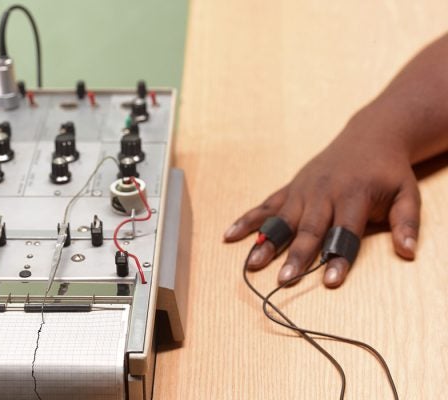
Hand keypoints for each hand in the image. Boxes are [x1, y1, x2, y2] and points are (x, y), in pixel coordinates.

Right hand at [223, 119, 420, 287]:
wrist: (369, 136)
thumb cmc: (388, 171)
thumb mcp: (408, 194)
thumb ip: (406, 223)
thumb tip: (409, 252)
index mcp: (354, 195)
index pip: (346, 232)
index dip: (338, 257)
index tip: (329, 281)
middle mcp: (324, 192)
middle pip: (308, 228)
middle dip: (295, 255)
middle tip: (283, 279)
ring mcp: (303, 189)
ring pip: (281, 219)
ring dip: (266, 242)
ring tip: (252, 263)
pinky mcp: (291, 188)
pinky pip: (266, 205)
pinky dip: (248, 220)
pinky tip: (230, 234)